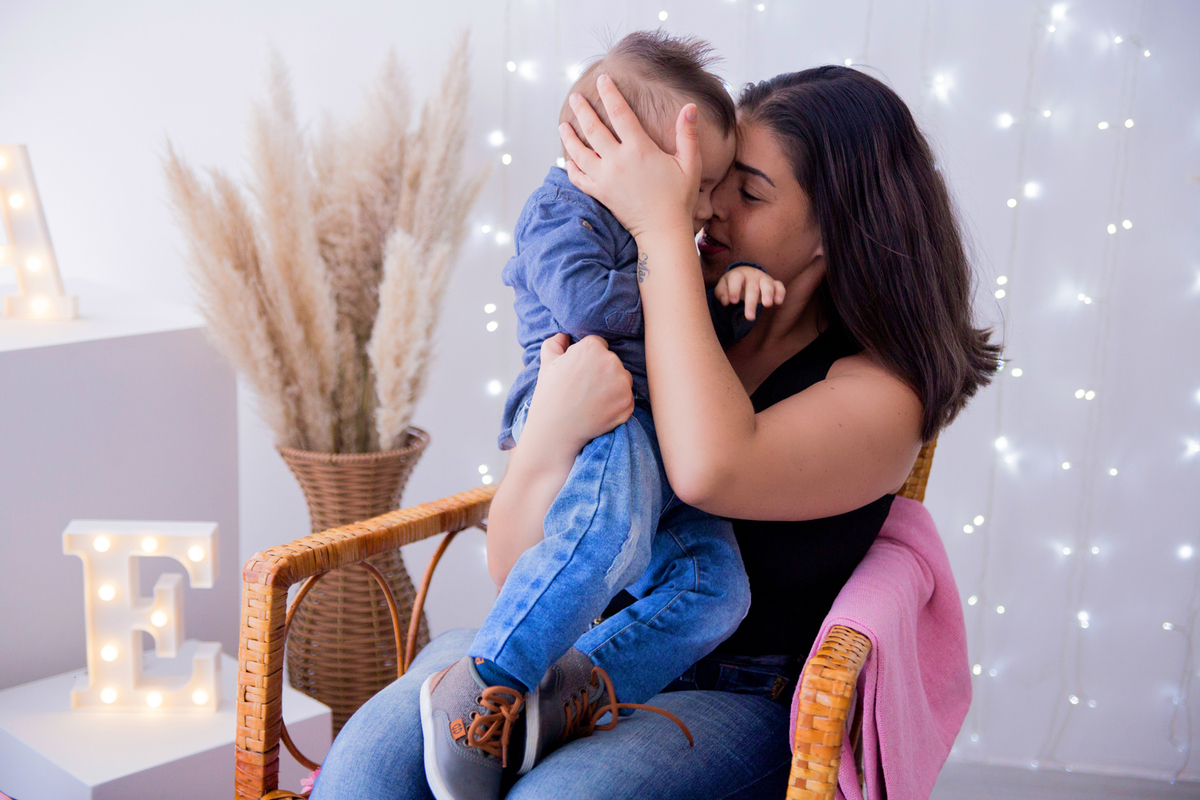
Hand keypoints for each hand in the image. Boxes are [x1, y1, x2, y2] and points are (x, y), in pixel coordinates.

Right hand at [523, 333, 634, 451]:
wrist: (555, 429)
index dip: (588, 359)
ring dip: (612, 387)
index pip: (598, 345)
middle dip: (602, 372)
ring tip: (593, 399)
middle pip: (612, 362)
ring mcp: (622, 383)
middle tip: (585, 388)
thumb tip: (563, 335)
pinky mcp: (628, 403)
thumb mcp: (546, 363)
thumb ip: (555, 343)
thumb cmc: (549, 395)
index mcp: (592, 348)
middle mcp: (611, 362)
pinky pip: (626, 398)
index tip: (579, 372)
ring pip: (622, 379)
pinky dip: (616, 404)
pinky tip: (600, 410)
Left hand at [558, 74, 699, 240]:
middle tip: (575, 96)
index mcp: (640, 149)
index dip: (610, 94)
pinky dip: (571, 166)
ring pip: (580, 152)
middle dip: (583, 109)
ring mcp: (605, 178)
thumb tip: (689, 106)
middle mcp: (618, 161)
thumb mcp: (690, 164)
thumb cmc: (679, 198)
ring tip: (563, 125)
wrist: (663, 231)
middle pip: (593, 128)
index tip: (603, 80)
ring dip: (569, 136)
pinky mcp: (600, 194)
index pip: (620, 113)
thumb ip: (687, 134)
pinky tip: (568, 158)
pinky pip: (578, 177)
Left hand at [715, 266, 786, 320]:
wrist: (745, 275)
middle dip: (751, 302)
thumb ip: (721, 292)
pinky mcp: (773, 283)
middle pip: (752, 287)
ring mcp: (764, 278)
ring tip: (767, 305)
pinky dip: (780, 293)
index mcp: (738, 274)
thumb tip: (725, 302)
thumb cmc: (733, 283)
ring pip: (767, 285)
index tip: (733, 302)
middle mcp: (752, 275)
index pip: (736, 279)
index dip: (734, 290)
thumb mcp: (723, 285)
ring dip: (768, 294)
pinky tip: (778, 302)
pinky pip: (779, 286)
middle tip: (750, 317)